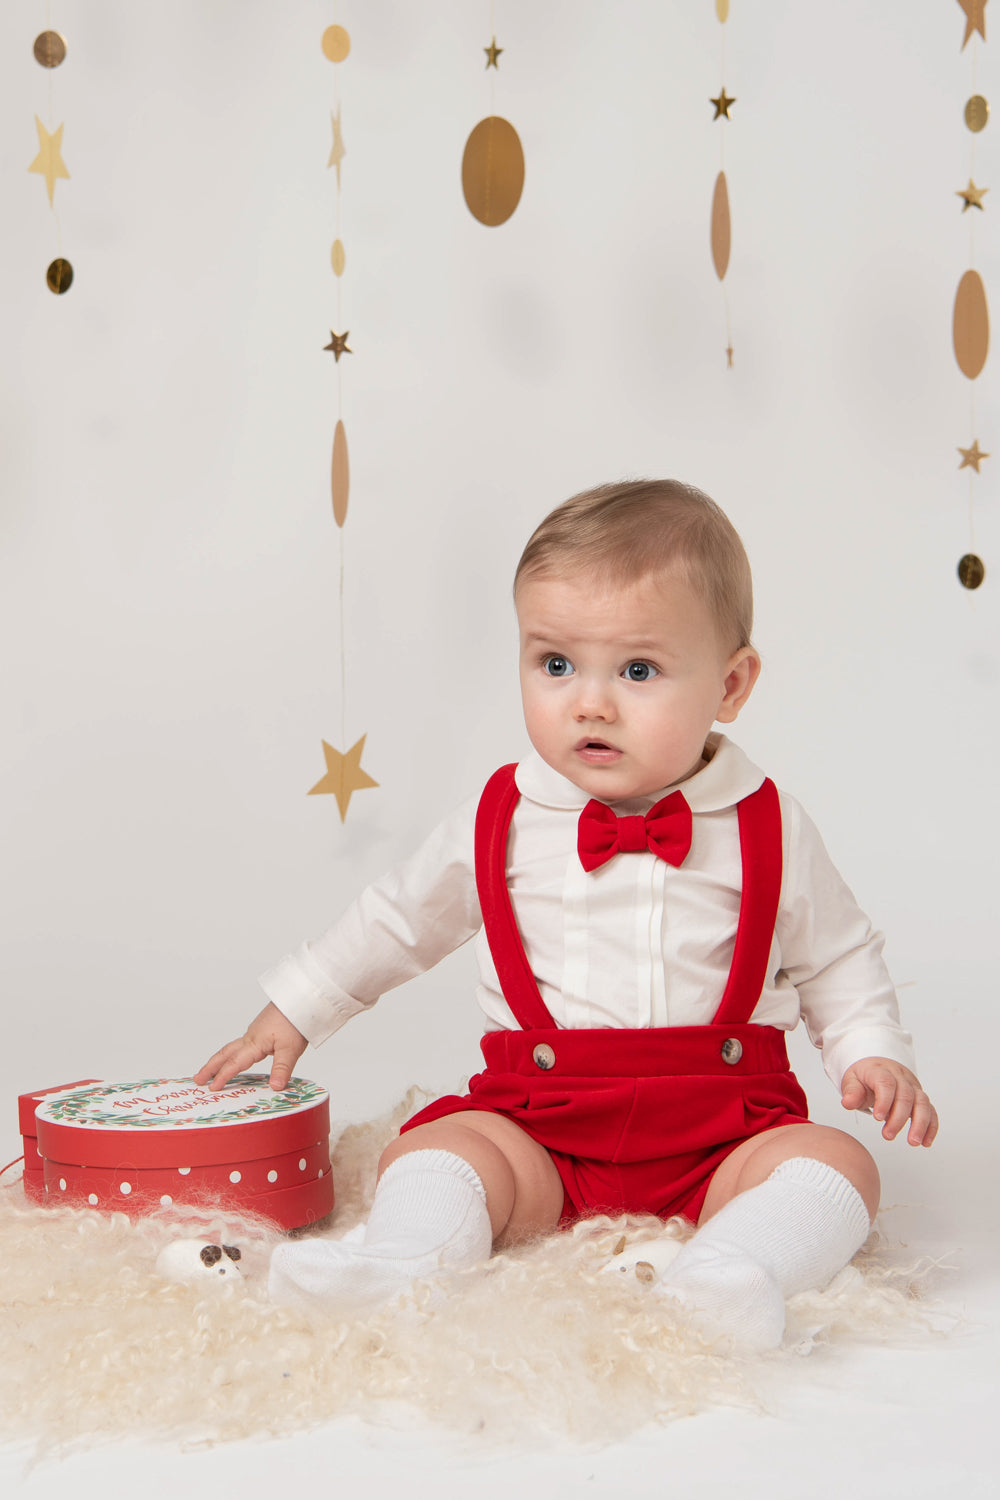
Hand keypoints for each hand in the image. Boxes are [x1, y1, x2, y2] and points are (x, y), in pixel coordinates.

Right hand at [193, 1002, 307, 1092]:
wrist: (300, 999)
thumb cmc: (295, 1021)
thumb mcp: (291, 1049)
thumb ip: (281, 1069)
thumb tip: (274, 1087)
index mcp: (255, 1043)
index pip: (235, 1063)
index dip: (223, 1076)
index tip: (212, 1088)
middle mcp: (251, 1037)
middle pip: (225, 1053)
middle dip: (210, 1067)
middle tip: (197, 1079)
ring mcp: (255, 1032)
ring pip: (231, 1048)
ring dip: (219, 1060)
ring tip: (210, 1070)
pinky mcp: (261, 1030)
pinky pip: (240, 1045)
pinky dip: (232, 1054)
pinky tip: (236, 1058)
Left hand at [840, 1056, 938, 1145]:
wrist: (877, 1064)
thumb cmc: (864, 1075)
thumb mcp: (851, 1079)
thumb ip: (851, 1091)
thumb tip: (847, 1102)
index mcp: (881, 1071)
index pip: (886, 1083)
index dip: (884, 1100)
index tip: (877, 1117)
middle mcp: (900, 1077)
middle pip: (906, 1095)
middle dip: (899, 1118)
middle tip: (888, 1135)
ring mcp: (913, 1087)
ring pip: (922, 1102)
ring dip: (920, 1123)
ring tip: (913, 1142)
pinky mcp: (920, 1097)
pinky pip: (930, 1110)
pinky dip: (931, 1126)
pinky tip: (926, 1142)